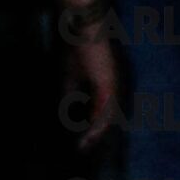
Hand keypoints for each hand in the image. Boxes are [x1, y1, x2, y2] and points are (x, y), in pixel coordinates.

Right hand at [64, 28, 120, 147]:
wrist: (84, 31)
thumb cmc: (78, 48)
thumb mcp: (70, 75)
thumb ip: (70, 93)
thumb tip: (66, 110)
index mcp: (105, 86)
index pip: (101, 111)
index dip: (92, 126)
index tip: (81, 139)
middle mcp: (112, 88)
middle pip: (107, 116)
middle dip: (95, 134)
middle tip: (83, 147)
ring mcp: (112, 86)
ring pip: (107, 115)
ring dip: (96, 131)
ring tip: (85, 143)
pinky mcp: (108, 84)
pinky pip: (104, 108)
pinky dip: (97, 121)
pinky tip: (90, 132)